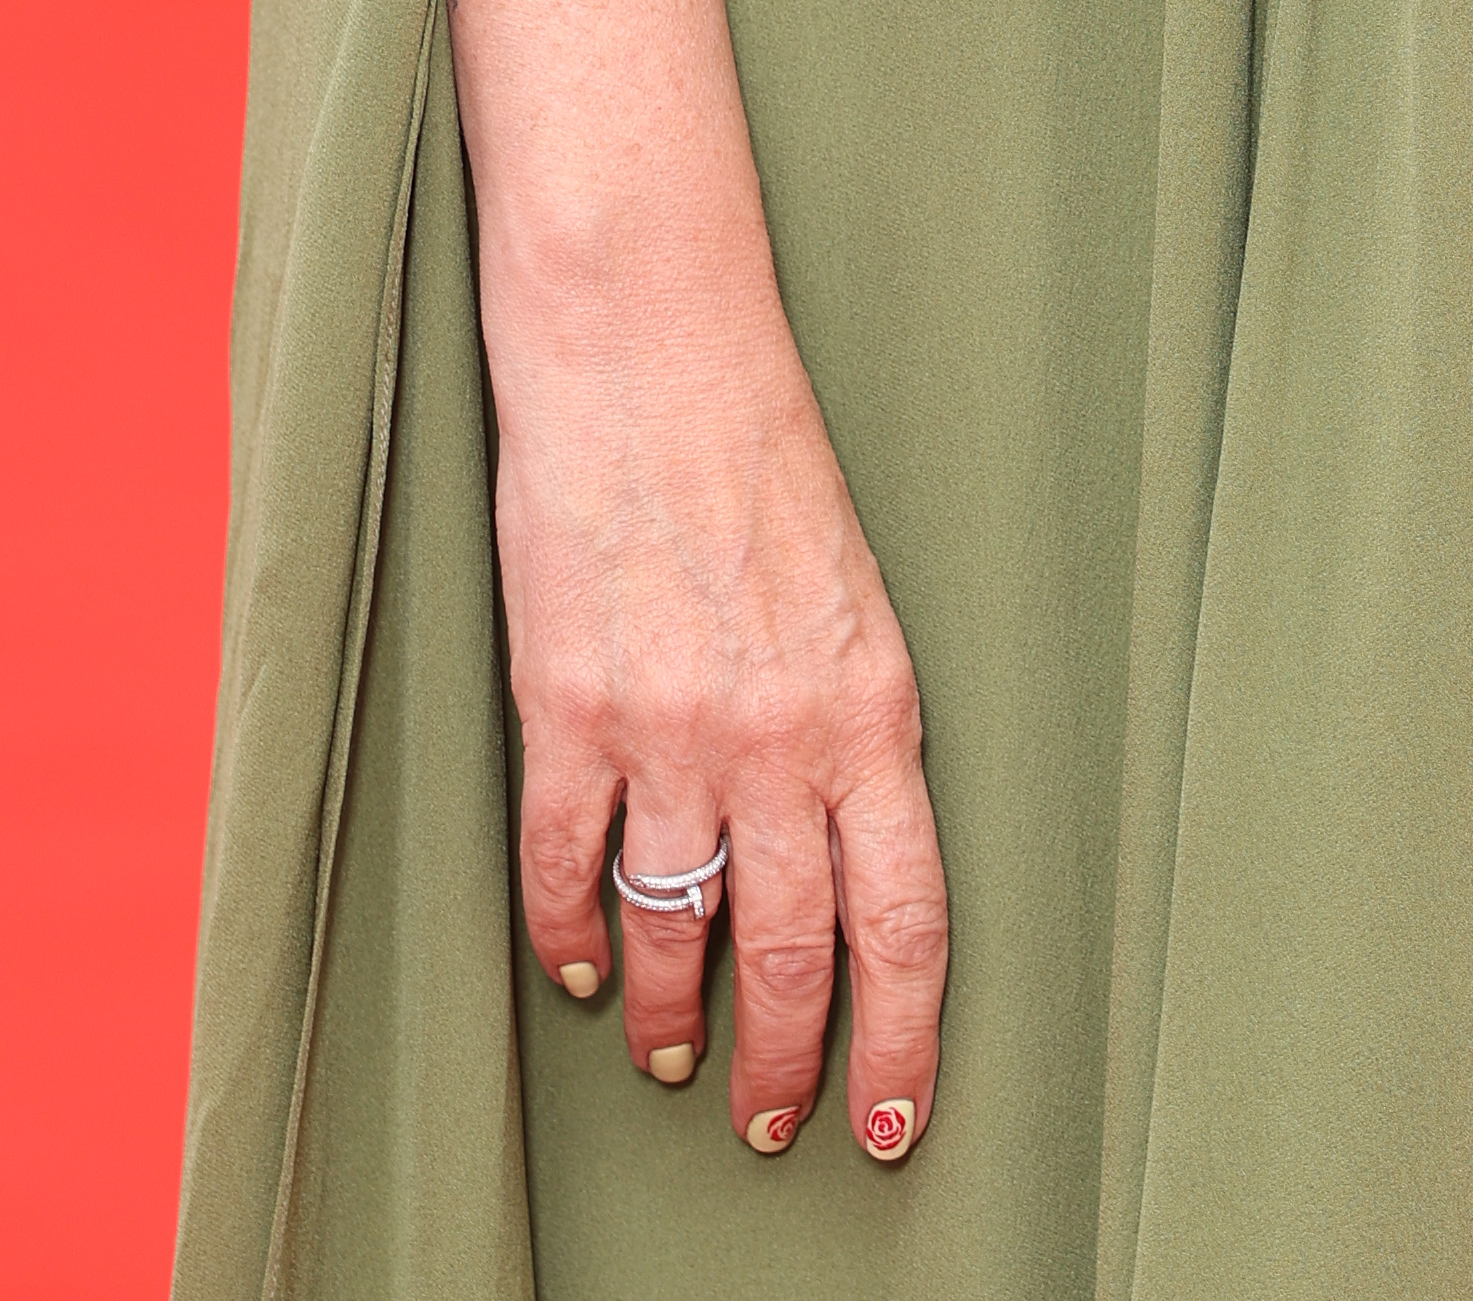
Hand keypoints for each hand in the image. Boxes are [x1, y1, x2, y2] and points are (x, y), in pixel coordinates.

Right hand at [485, 253, 946, 1168]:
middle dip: (786, 1068)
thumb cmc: (758, 450)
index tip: (899, 1119)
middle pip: (793, 959)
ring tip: (675, 1057)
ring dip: (675, 1018)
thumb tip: (845, 837)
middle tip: (771, 1123)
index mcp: (873, 703)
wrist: (649, 348)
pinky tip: (580, 969)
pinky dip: (570, 939)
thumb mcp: (852, 590)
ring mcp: (667, 729)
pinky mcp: (565, 709)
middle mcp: (778, 736)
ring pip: (676, 936)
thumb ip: (851, 718)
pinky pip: (568, 869)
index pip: (907, 918)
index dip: (907, 1041)